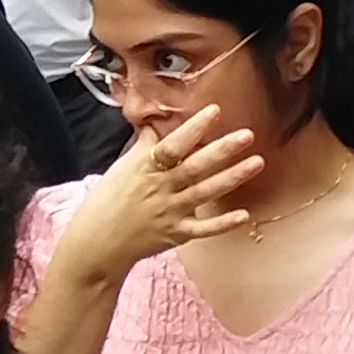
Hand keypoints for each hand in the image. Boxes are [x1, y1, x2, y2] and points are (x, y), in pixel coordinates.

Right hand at [46, 103, 259, 289]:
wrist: (96, 243)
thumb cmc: (106, 202)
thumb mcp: (122, 168)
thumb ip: (144, 148)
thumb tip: (156, 123)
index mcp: (145, 168)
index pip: (172, 145)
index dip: (193, 128)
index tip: (214, 110)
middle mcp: (161, 188)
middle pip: (196, 167)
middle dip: (222, 150)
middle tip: (248, 135)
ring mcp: (170, 212)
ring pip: (205, 192)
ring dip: (232, 178)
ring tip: (257, 162)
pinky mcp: (176, 233)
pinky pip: (203, 229)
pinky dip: (223, 223)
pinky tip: (244, 214)